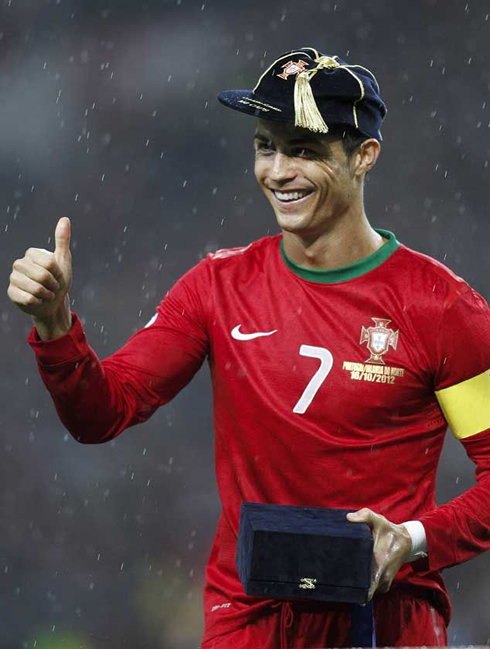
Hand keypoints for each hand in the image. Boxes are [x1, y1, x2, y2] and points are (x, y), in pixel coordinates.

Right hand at [7, 217, 72, 335]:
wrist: (53, 302)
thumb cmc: (58, 280)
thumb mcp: (63, 260)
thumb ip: (62, 240)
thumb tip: (65, 219)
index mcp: (31, 253)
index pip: (49, 263)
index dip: (58, 273)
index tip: (58, 275)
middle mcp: (19, 263)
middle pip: (42, 276)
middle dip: (53, 285)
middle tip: (53, 287)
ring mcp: (13, 278)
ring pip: (35, 288)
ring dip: (47, 295)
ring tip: (46, 294)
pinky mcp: (11, 293)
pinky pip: (28, 299)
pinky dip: (38, 303)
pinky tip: (38, 301)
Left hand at [346, 508, 411, 600]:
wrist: (406, 541)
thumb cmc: (389, 530)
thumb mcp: (378, 519)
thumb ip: (364, 515)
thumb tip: (348, 518)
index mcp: (379, 563)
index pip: (370, 586)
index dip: (359, 592)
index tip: (347, 592)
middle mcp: (382, 576)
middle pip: (366, 591)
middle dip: (354, 589)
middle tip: (338, 583)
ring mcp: (384, 581)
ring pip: (369, 590)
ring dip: (360, 587)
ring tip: (345, 581)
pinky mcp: (384, 582)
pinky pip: (373, 588)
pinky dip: (366, 586)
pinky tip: (356, 579)